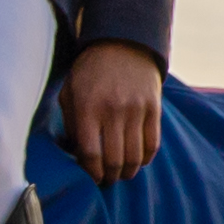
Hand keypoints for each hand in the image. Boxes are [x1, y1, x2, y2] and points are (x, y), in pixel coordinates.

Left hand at [62, 39, 163, 180]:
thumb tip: (76, 154)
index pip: (91, 154)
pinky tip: (137, 160)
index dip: (91, 173)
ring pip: (135, 157)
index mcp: (88, 107)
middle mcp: (113, 110)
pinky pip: (152, 144)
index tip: (92, 178)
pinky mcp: (153, 108)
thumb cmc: (90, 72)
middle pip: (114, 160)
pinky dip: (145, 158)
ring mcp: (136, 110)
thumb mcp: (70, 92)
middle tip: (107, 179)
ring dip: (128, 172)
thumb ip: (71, 123)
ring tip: (122, 173)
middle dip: (110, 177)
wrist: (122, 44)